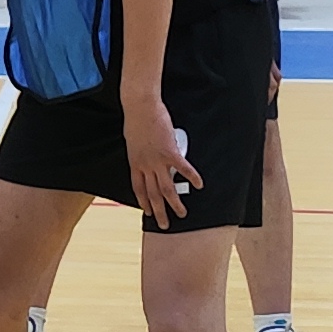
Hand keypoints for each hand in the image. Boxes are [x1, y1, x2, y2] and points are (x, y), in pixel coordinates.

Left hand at [124, 89, 199, 228]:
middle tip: (164, 224)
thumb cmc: (136, 119)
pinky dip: (192, 177)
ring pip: (166, 189)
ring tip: (182, 213)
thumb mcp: (133, 140)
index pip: (139, 189)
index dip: (143, 202)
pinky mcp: (170, 152)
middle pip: (152, 194)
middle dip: (159, 212)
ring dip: (174, 203)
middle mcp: (145, 165)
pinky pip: (183, 169)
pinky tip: (199, 185)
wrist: (140, 107)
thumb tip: (145, 156)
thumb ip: (139, 153)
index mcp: (135, 163)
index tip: (147, 211)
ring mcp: (157, 160)